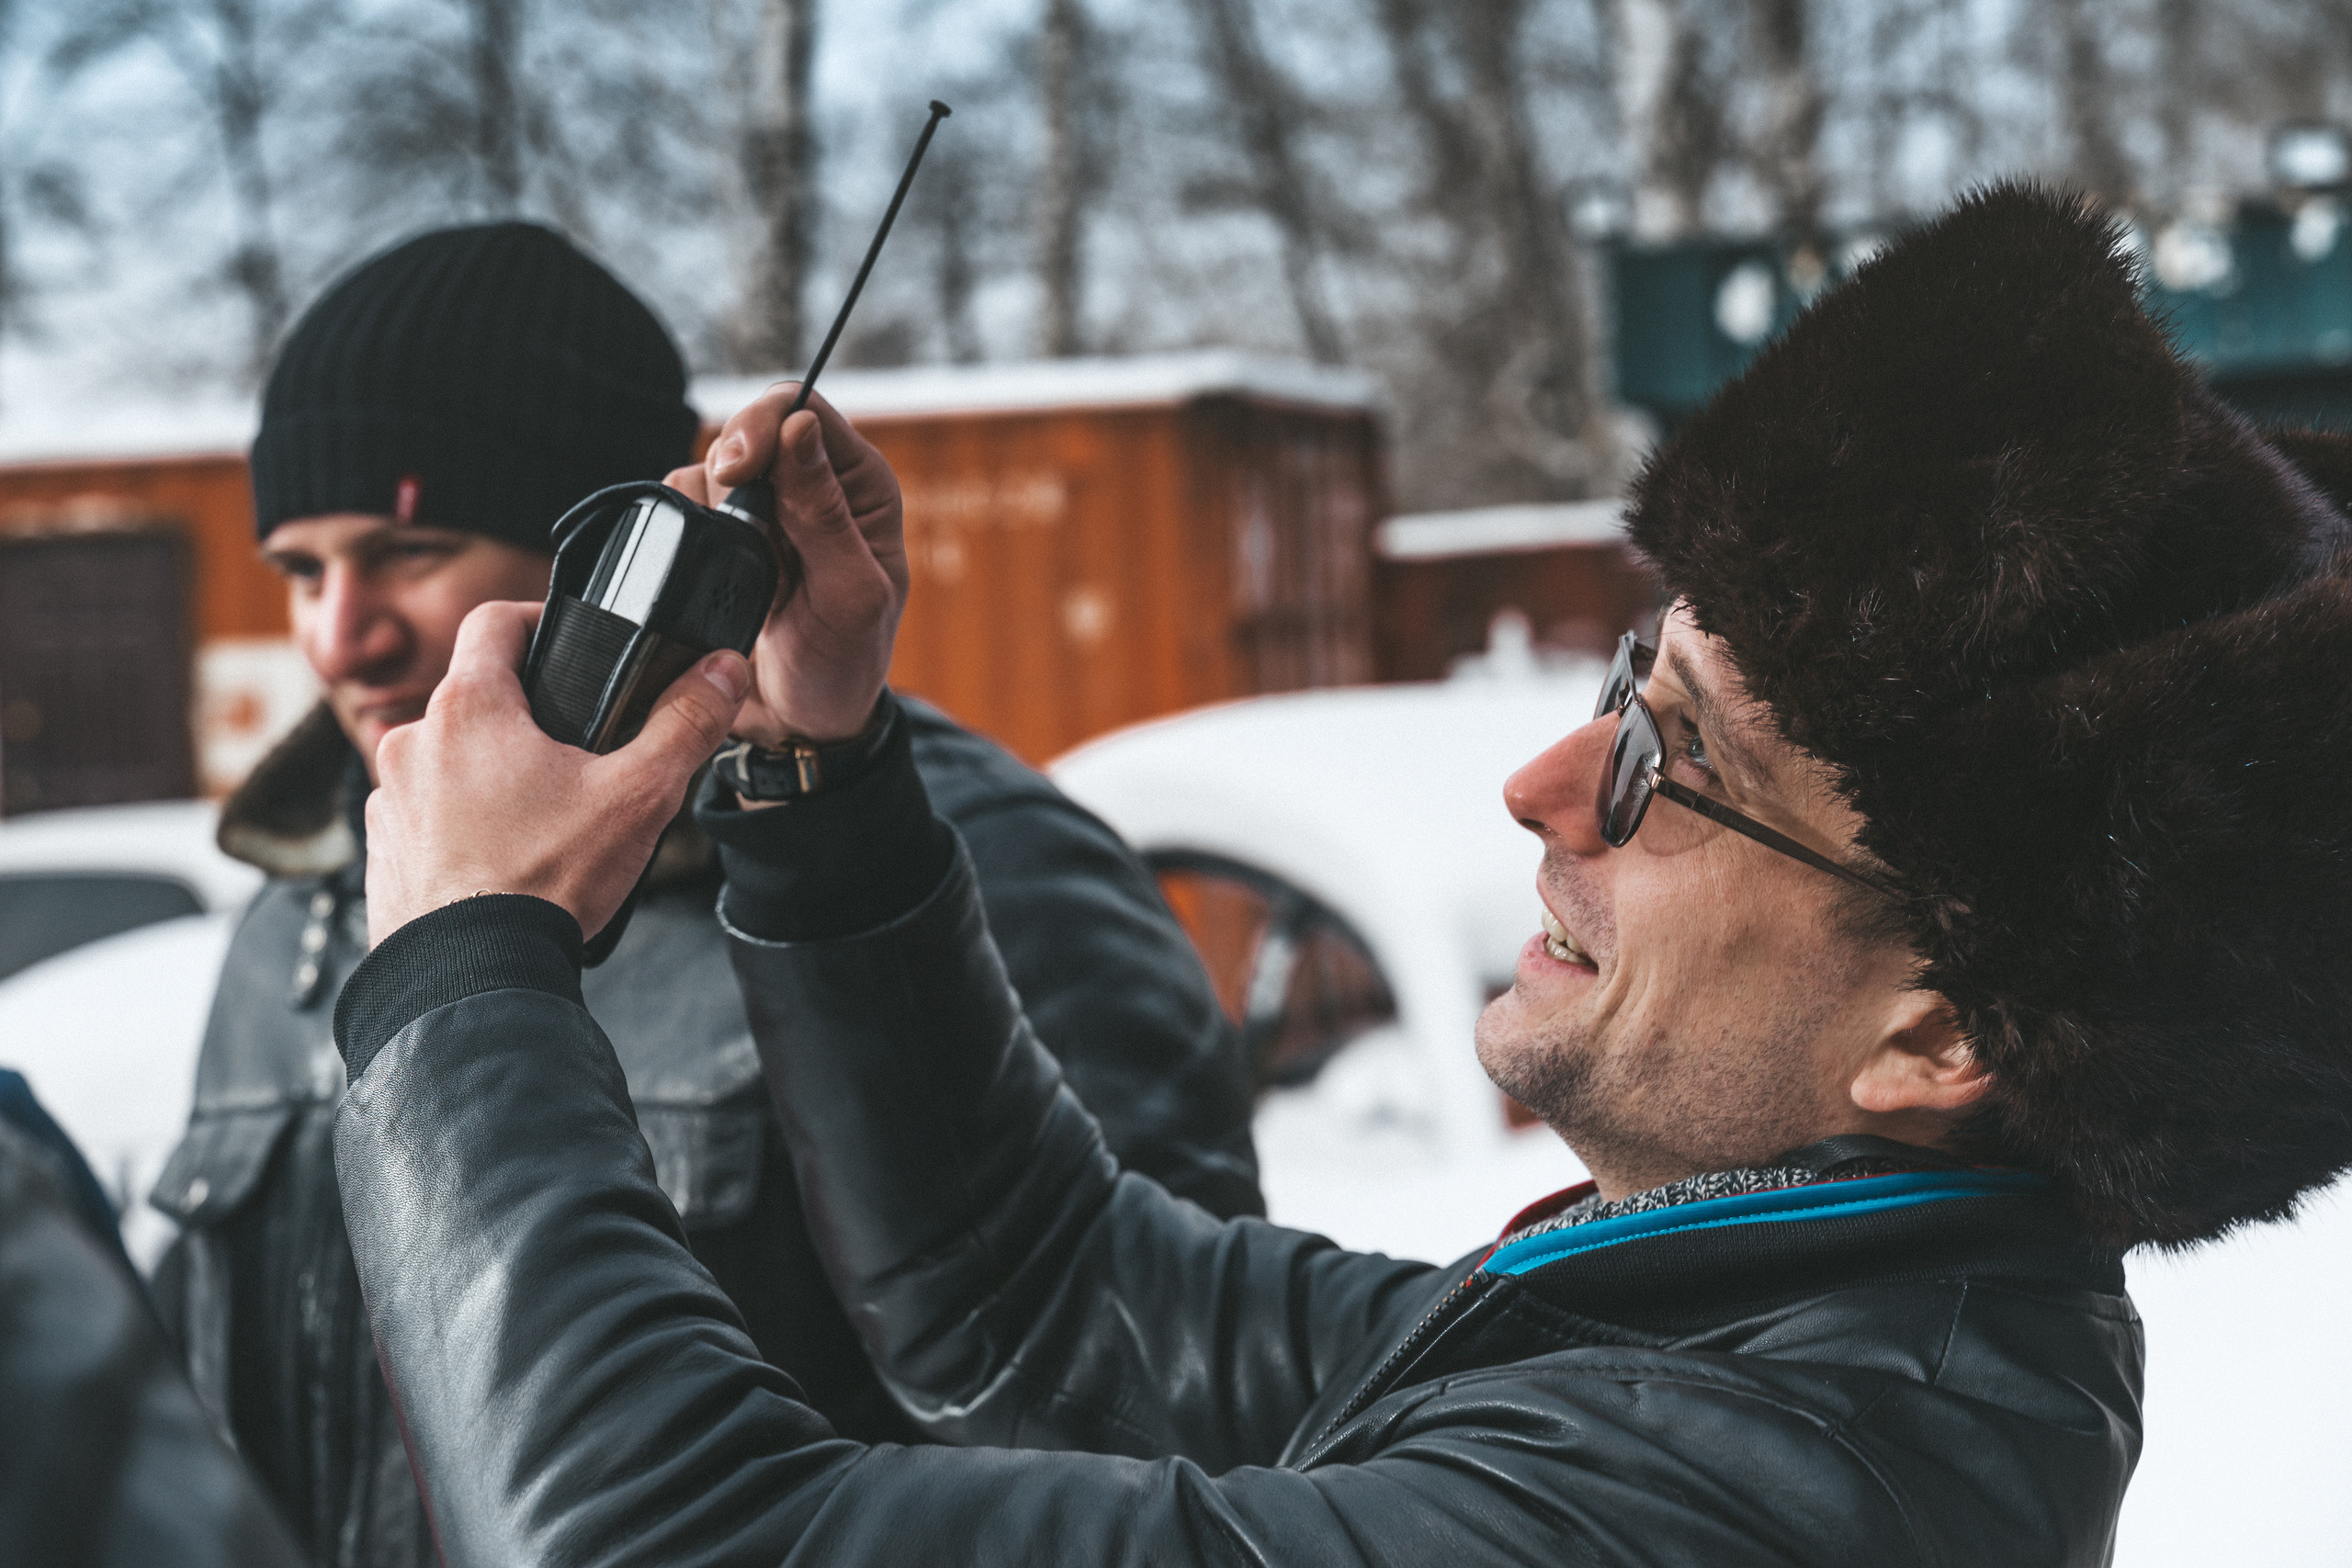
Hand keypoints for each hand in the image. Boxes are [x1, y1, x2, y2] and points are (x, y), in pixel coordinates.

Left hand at [364, 601, 749, 947]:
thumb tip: (723, 670)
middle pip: (477, 697)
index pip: (496, 621)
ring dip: (489, 773)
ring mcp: (389, 796)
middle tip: (576, 756)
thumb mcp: (638, 795)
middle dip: (526, 717)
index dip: (538, 621)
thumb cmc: (544, 881)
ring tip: (542, 819)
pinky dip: (460, 824)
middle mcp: (414, 741)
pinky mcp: (382, 847)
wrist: (472, 974)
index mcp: (470, 708)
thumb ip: (685, 724)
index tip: (568, 645)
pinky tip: (504, 859)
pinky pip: (425, 812)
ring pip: (449, 758)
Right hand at [665, 384, 905, 745]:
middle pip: (747, 429)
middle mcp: (810, 485)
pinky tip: (713, 581)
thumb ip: (825, 514)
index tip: (737, 470)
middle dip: (730, 476)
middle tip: (734, 534)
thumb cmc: (842, 665)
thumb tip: (798, 428)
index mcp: (860, 486)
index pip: (803, 409)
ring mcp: (762, 512)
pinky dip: (684, 535)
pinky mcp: (720, 539)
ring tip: (742, 578)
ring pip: (707, 467)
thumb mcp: (849, 596)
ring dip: (709, 516)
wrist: (799, 724)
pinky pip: (681, 506)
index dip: (763, 424)